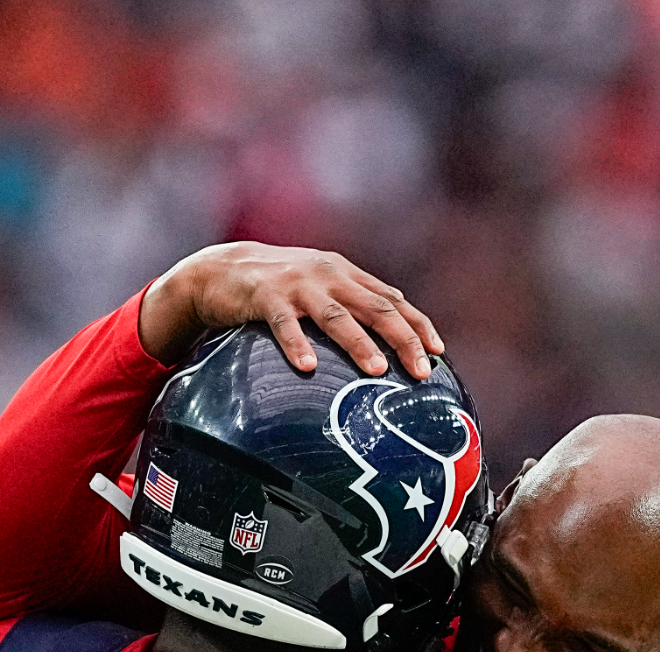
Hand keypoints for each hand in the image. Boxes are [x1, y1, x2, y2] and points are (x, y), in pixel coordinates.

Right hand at [138, 242, 442, 377]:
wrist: (221, 270)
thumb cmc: (278, 289)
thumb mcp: (319, 291)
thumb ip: (351, 310)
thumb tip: (388, 347)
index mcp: (346, 276)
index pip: (393, 302)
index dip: (418, 326)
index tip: (438, 354)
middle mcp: (329, 275)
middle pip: (376, 308)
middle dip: (403, 340)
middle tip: (421, 372)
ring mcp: (298, 284)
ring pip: (337, 316)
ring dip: (360, 344)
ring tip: (377, 371)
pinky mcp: (266, 296)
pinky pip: (285, 324)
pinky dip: (297, 345)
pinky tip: (308, 368)